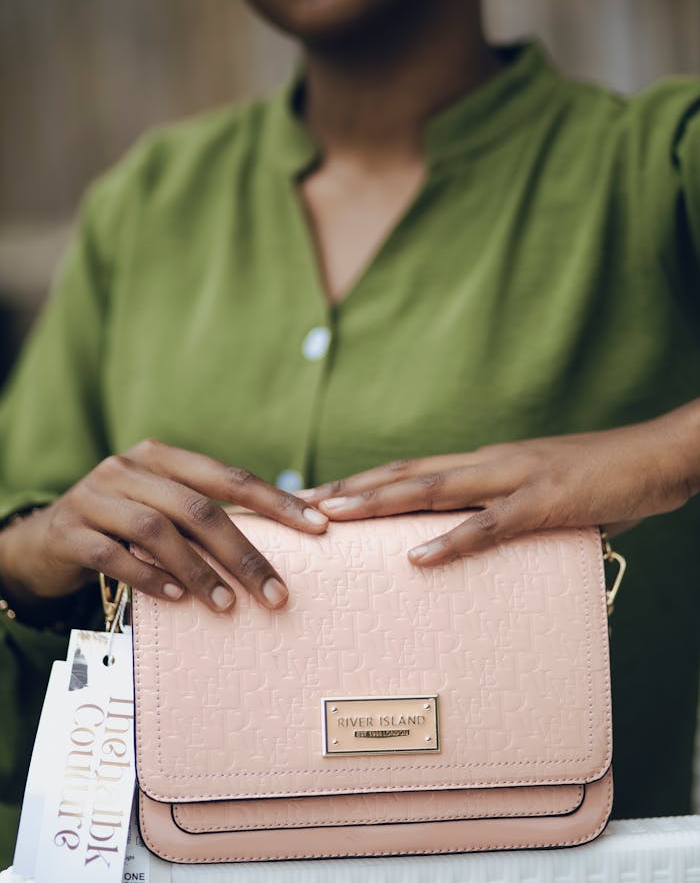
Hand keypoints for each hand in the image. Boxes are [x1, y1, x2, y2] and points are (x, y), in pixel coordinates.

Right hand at [0, 439, 327, 611]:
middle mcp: (128, 468)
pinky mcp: (69, 531)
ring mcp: (95, 497)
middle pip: (198, 508)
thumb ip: (209, 512)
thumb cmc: (123, 526)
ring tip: (228, 606)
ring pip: (157, 531)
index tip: (318, 528)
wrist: (45, 541)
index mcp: (161, 456)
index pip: (229, 477)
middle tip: (276, 593)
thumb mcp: (163, 508)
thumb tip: (293, 531)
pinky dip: (150, 578)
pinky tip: (178, 599)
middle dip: (243, 552)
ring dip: (198, 571)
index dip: (276, 501)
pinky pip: (113, 555)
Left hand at [301, 409, 699, 565]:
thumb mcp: (547, 498)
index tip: (322, 495)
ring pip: (433, 489)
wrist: (660, 455)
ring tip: (334, 516)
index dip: (365, 482)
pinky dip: (451, 540)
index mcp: (488, 463)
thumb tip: (490, 545)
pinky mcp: (547, 502)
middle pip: (406, 474)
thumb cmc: (607, 479)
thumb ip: (513, 516)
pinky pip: (491, 525)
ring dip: (380, 503)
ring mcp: (516, 479)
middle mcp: (491, 463)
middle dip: (352, 490)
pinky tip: (416, 556)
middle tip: (302, 504)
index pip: (413, 469)